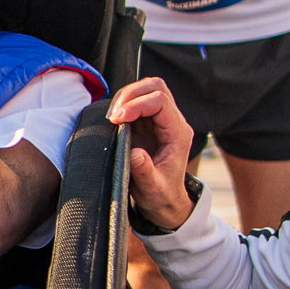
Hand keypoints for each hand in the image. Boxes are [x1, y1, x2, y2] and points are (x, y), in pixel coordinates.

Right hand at [107, 78, 198, 228]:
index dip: (136, 105)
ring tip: (111, 116)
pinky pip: (136, 101)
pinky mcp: (148, 123)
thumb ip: (145, 171)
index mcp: (178, 133)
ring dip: (125, 97)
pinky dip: (122, 104)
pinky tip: (113, 119)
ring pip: (145, 90)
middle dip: (131, 94)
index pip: (160, 102)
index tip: (116, 120)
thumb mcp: (153, 188)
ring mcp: (160, 120)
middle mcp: (172, 122)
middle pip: (155, 87)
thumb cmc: (161, 195)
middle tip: (112, 114)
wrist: (165, 201)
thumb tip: (135, 153)